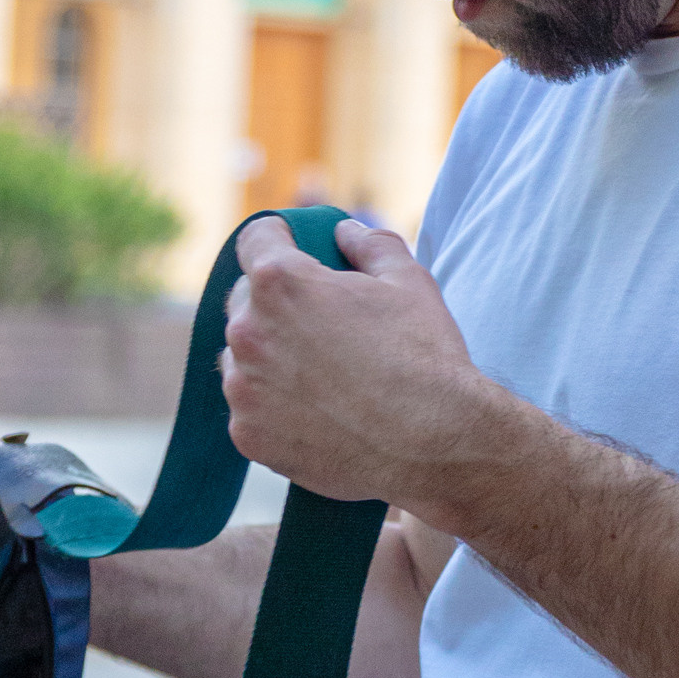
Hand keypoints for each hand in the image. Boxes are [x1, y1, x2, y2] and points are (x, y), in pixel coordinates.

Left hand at [221, 217, 497, 514]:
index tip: (293, 247)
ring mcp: (243, 389)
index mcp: (281, 283)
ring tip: (322, 374)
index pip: (256, 238)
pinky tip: (318, 411)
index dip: (278, 238)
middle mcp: (249, 332)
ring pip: (243, 357)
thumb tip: (344, 230)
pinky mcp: (248, 435)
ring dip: (270, 355)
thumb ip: (370, 243)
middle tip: (320, 321)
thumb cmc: (425, 359)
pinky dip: (275, 405)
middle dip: (276, 302)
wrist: (435, 446)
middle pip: (245, 299)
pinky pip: (251, 407)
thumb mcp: (409, 281)